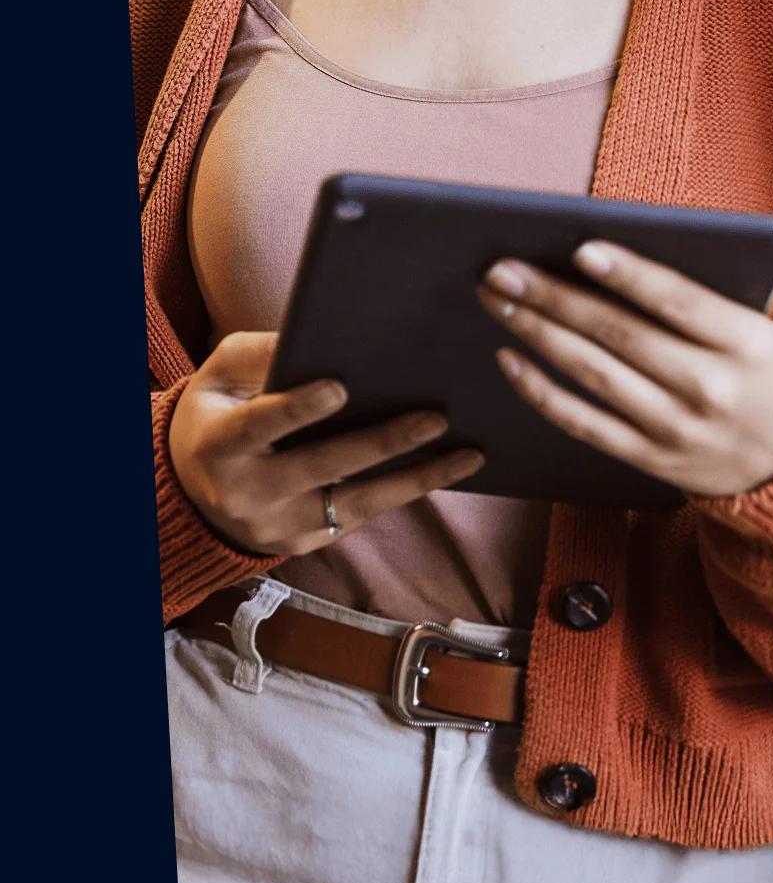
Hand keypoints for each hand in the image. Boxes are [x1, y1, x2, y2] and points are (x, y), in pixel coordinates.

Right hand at [168, 330, 482, 554]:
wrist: (195, 490)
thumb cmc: (219, 413)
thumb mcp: (220, 376)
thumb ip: (261, 355)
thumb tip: (323, 339)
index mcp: (219, 446)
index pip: (260, 426)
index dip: (299, 410)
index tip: (341, 388)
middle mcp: (248, 495)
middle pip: (321, 468)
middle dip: (380, 444)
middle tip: (434, 417)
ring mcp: (280, 527)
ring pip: (355, 503)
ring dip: (416, 478)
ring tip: (467, 453)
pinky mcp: (308, 543)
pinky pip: (363, 514)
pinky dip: (406, 490)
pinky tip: (447, 467)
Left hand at [477, 232, 772, 497]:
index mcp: (746, 347)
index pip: (679, 304)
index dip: (631, 276)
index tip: (583, 250)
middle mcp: (706, 388)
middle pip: (619, 335)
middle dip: (553, 298)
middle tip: (501, 267)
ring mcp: (672, 428)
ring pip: (592, 376)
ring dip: (536, 333)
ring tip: (495, 298)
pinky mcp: (649, 457)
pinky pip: (585, 425)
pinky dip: (542, 394)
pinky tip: (510, 359)